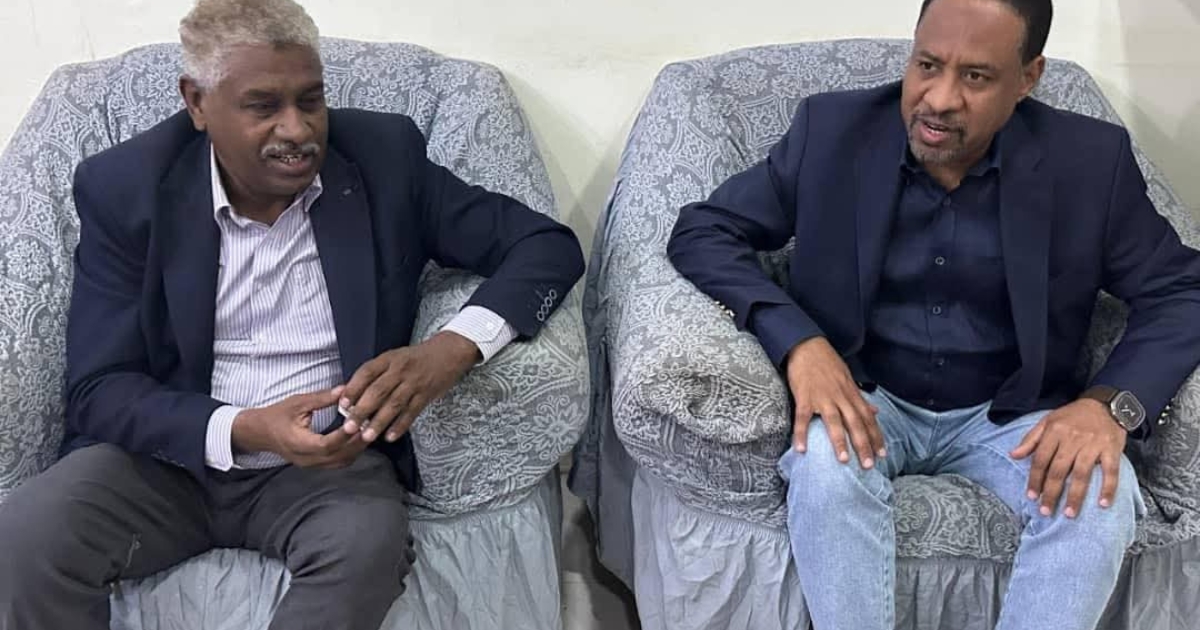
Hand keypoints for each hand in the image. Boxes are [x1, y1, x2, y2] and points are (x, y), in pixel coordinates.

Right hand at [231, 387, 368, 468]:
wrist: (259, 432)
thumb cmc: (276, 415)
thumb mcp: (297, 403)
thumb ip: (321, 398)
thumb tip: (344, 390)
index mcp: (299, 443)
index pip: (326, 444)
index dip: (343, 436)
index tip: (357, 423)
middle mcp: (306, 458)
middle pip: (337, 457)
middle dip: (357, 443)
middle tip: (371, 427)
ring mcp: (310, 464)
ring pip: (340, 462)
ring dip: (356, 449)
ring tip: (368, 431)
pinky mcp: (314, 464)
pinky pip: (337, 463)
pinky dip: (350, 452)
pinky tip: (358, 438)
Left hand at [339, 331, 479, 442]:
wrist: (449, 352)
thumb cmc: (416, 358)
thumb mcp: (395, 357)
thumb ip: (376, 374)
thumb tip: (353, 395)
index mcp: (389, 359)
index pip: (367, 372)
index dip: (354, 388)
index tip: (342, 404)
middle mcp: (400, 370)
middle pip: (378, 391)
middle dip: (362, 411)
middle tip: (349, 428)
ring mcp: (414, 383)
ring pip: (394, 405)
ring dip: (379, 422)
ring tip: (367, 437)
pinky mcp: (426, 395)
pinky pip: (411, 412)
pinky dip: (400, 426)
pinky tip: (390, 437)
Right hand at [786, 336, 883, 467]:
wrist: (807, 345)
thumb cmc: (827, 363)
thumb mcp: (848, 379)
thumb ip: (861, 398)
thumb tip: (876, 412)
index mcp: (851, 394)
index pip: (867, 419)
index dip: (876, 437)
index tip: (883, 454)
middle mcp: (840, 397)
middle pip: (855, 424)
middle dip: (863, 445)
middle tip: (869, 465)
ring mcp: (822, 397)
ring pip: (834, 422)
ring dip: (839, 441)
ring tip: (844, 460)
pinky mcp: (804, 397)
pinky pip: (803, 418)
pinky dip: (801, 433)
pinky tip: (802, 449)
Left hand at [1011, 399, 1126, 518]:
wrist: (1105, 404)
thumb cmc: (1073, 415)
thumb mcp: (1048, 421)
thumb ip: (1031, 439)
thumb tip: (1013, 455)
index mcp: (1054, 432)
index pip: (1041, 460)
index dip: (1035, 479)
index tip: (1031, 496)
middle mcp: (1072, 439)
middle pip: (1059, 470)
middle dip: (1051, 493)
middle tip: (1046, 511)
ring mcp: (1093, 445)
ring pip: (1081, 474)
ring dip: (1075, 496)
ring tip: (1069, 513)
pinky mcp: (1111, 449)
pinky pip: (1110, 472)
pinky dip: (1108, 488)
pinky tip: (1103, 504)